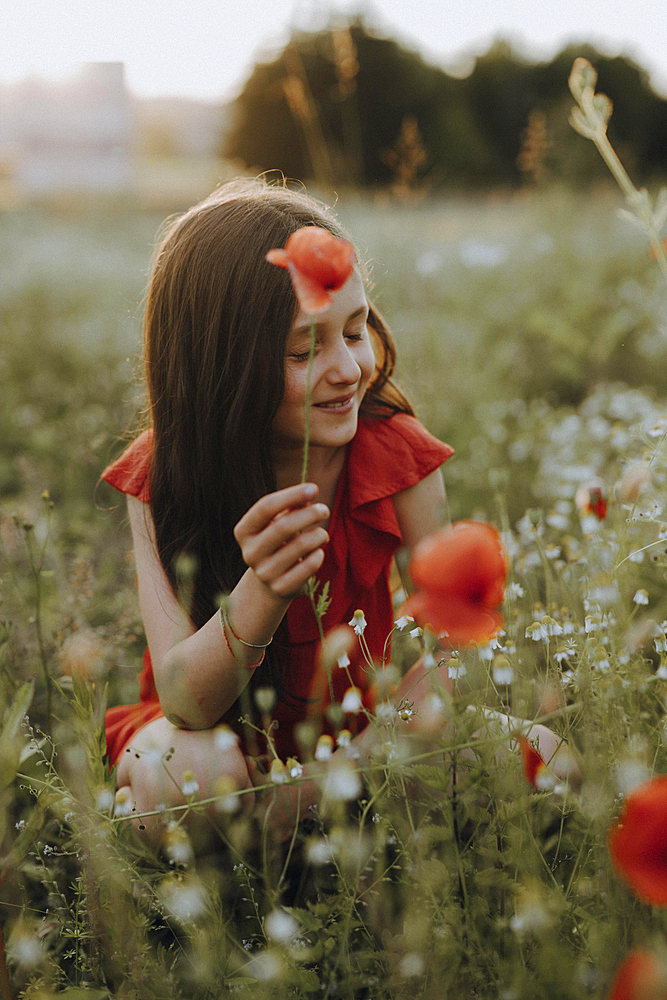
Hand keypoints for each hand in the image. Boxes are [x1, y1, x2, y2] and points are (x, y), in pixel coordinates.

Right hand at [234, 483, 328, 599]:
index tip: (314, 488)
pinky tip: (318, 553)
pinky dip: (318, 555)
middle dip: (309, 514)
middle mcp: (250, 553)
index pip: (265, 507)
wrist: (271, 583)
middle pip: (283, 526)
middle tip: (324, 510)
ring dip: (318, 535)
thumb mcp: (278, 522)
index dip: (291, 495)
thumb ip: (290, 507)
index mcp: (244, 531)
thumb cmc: (278, 543)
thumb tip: (308, 495)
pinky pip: (309, 566)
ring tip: (322, 535)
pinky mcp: (281, 588)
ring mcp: (264, 573)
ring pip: (300, 546)